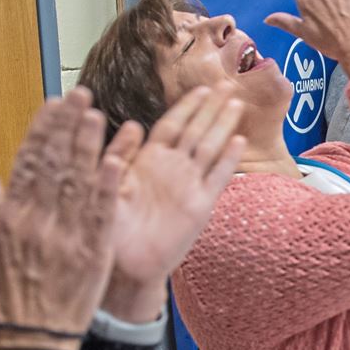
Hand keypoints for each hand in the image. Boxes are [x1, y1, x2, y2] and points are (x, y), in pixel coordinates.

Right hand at [0, 88, 120, 349]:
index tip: (53, 102)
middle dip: (68, 126)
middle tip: (82, 95)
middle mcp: (39, 219)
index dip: (42, 129)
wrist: (34, 335)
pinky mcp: (93, 251)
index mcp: (13, 215)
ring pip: (79, 182)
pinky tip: (116, 160)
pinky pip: (102, 214)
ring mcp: (67, 235)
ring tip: (98, 115)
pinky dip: (108, 186)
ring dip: (89, 146)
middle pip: (55, 163)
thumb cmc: (9, 289)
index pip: (28, 160)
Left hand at [100, 84, 245, 322]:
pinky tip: (239, 141)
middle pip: (196, 130)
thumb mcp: (110, 185)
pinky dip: (229, 160)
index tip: (201, 86)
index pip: (172, 125)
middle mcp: (172, 169)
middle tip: (228, 84)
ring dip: (223, 125)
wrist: (126, 266)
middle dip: (211, 107)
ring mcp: (188, 186)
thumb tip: (132, 125)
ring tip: (236, 104)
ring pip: (209, 148)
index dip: (187, 105)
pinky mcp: (200, 206)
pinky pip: (217, 178)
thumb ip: (119, 156)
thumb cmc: (111, 228)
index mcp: (149, 161)